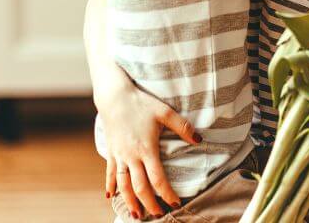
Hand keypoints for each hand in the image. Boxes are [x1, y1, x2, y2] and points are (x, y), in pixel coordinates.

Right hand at [97, 82, 200, 217]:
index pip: (157, 178)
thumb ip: (182, 126)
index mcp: (146, 149)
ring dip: (129, 201)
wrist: (114, 97)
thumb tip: (199, 139)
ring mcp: (119, 155)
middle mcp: (131, 156)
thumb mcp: (165, 112)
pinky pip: (110, 173)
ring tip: (136, 214)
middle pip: (140, 187)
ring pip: (123, 185)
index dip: (167, 193)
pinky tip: (110, 196)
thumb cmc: (141, 103)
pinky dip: (110, 186)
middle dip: (149, 203)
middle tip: (158, 215)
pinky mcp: (111, 151)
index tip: (175, 203)